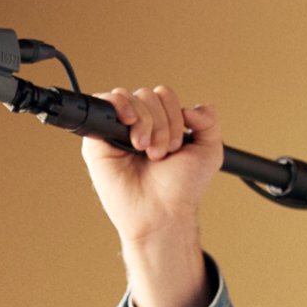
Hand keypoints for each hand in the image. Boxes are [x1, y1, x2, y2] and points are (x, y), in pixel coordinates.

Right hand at [82, 85, 223, 306]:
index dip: (174, 115)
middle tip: (161, 154)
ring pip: (129, 98)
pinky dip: (119, 105)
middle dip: (161, 123)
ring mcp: (117, 131)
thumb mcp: (209, 150)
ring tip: (146, 150)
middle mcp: (138, 125)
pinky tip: (130, 123)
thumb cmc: (181, 188)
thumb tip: (191, 107)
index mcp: (159, 124)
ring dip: (145, 122)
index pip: (163, 95)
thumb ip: (209, 119)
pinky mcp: (97, 140)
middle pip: (147, 95)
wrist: (161, 211)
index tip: (176, 146)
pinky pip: (104, 103)